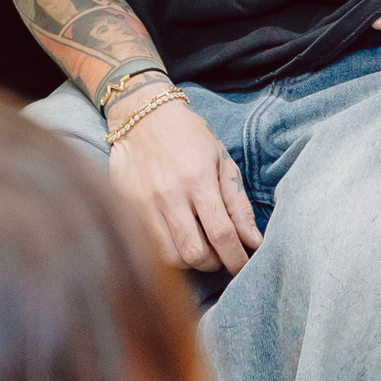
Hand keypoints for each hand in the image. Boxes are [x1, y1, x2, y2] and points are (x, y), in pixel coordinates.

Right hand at [107, 95, 261, 273]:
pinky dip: (167, 251)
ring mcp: (144, 202)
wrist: (141, 113)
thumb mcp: (221, 160)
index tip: (244, 267)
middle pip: (194, 253)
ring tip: (198, 245)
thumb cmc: (188, 135)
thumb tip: (255, 242)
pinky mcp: (126, 206)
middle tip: (219, 253)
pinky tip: (176, 237)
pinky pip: (149, 246)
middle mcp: (169, 194)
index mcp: (198, 179)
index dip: (236, 259)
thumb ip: (238, 203)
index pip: (222, 234)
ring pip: (170, 257)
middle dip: (213, 263)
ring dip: (189, 260)